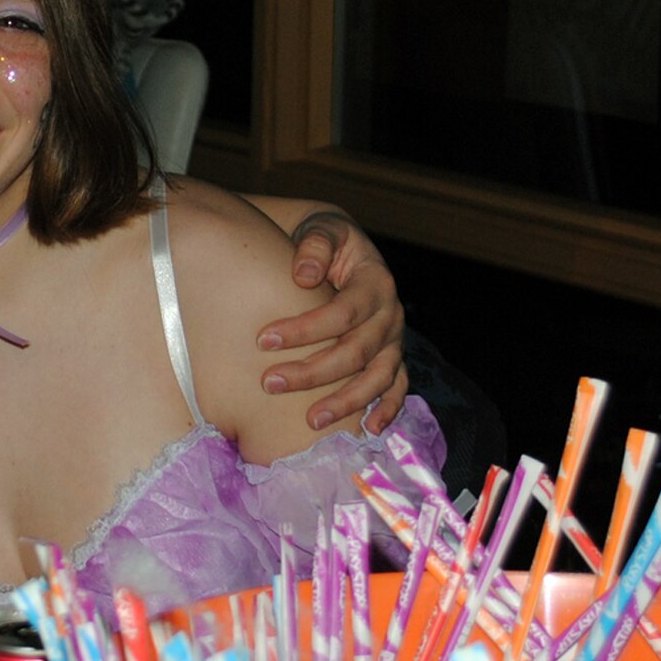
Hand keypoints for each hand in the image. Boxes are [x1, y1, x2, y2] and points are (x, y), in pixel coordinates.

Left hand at [258, 210, 407, 432]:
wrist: (340, 248)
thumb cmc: (322, 241)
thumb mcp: (321, 229)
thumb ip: (315, 245)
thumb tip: (303, 276)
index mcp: (375, 281)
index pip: (343, 313)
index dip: (305, 329)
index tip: (263, 340)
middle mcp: (390, 314)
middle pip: (357, 351)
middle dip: (313, 372)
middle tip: (269, 383)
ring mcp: (394, 340)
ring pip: (378, 377)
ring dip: (346, 402)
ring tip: (310, 421)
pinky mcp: (392, 358)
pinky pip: (397, 387)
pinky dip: (388, 409)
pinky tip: (369, 431)